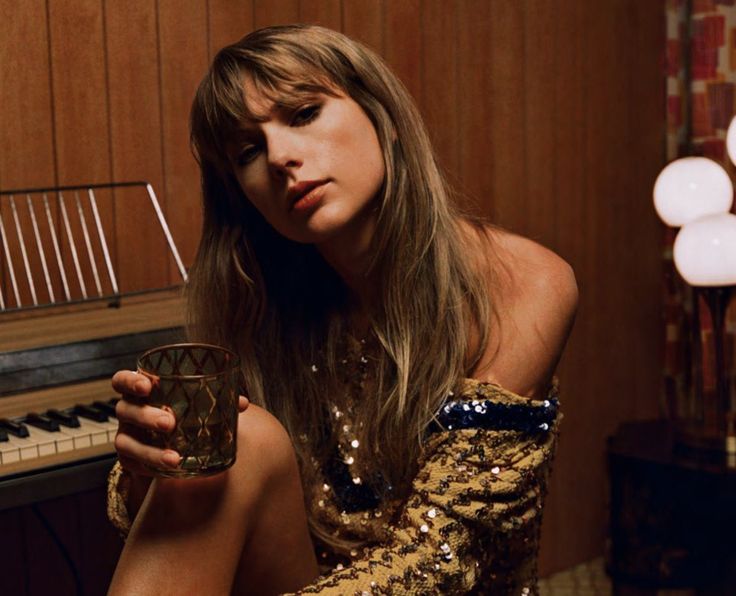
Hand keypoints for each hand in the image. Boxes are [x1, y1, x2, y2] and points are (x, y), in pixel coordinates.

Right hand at [111, 370, 249, 475]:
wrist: (170, 444)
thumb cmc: (182, 414)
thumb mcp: (193, 403)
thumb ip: (214, 400)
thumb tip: (241, 403)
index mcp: (140, 392)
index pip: (122, 381)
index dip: (129, 381)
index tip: (147, 385)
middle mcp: (128, 412)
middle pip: (125, 410)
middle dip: (145, 416)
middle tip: (170, 423)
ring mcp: (125, 435)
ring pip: (124, 442)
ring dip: (148, 450)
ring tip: (174, 458)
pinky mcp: (128, 459)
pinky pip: (132, 464)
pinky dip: (150, 467)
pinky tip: (169, 469)